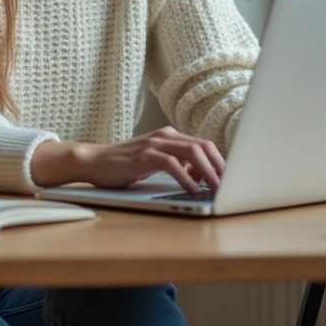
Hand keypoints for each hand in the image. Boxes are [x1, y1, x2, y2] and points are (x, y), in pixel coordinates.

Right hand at [31, 127, 224, 191]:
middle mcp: (164, 136)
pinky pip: (171, 163)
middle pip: (203, 146)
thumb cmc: (124, 166)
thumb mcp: (155, 164)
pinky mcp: (143, 156)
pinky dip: (185, 177)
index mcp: (170, 136)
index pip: (204, 145)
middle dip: (220, 166)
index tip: (233, 179)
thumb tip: (202, 177)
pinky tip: (192, 189)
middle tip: (230, 185)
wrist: (92, 161)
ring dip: (208, 172)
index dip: (221, 161)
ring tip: (216, 188)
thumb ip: (178, 166)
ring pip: (191, 152)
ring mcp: (153, 144)